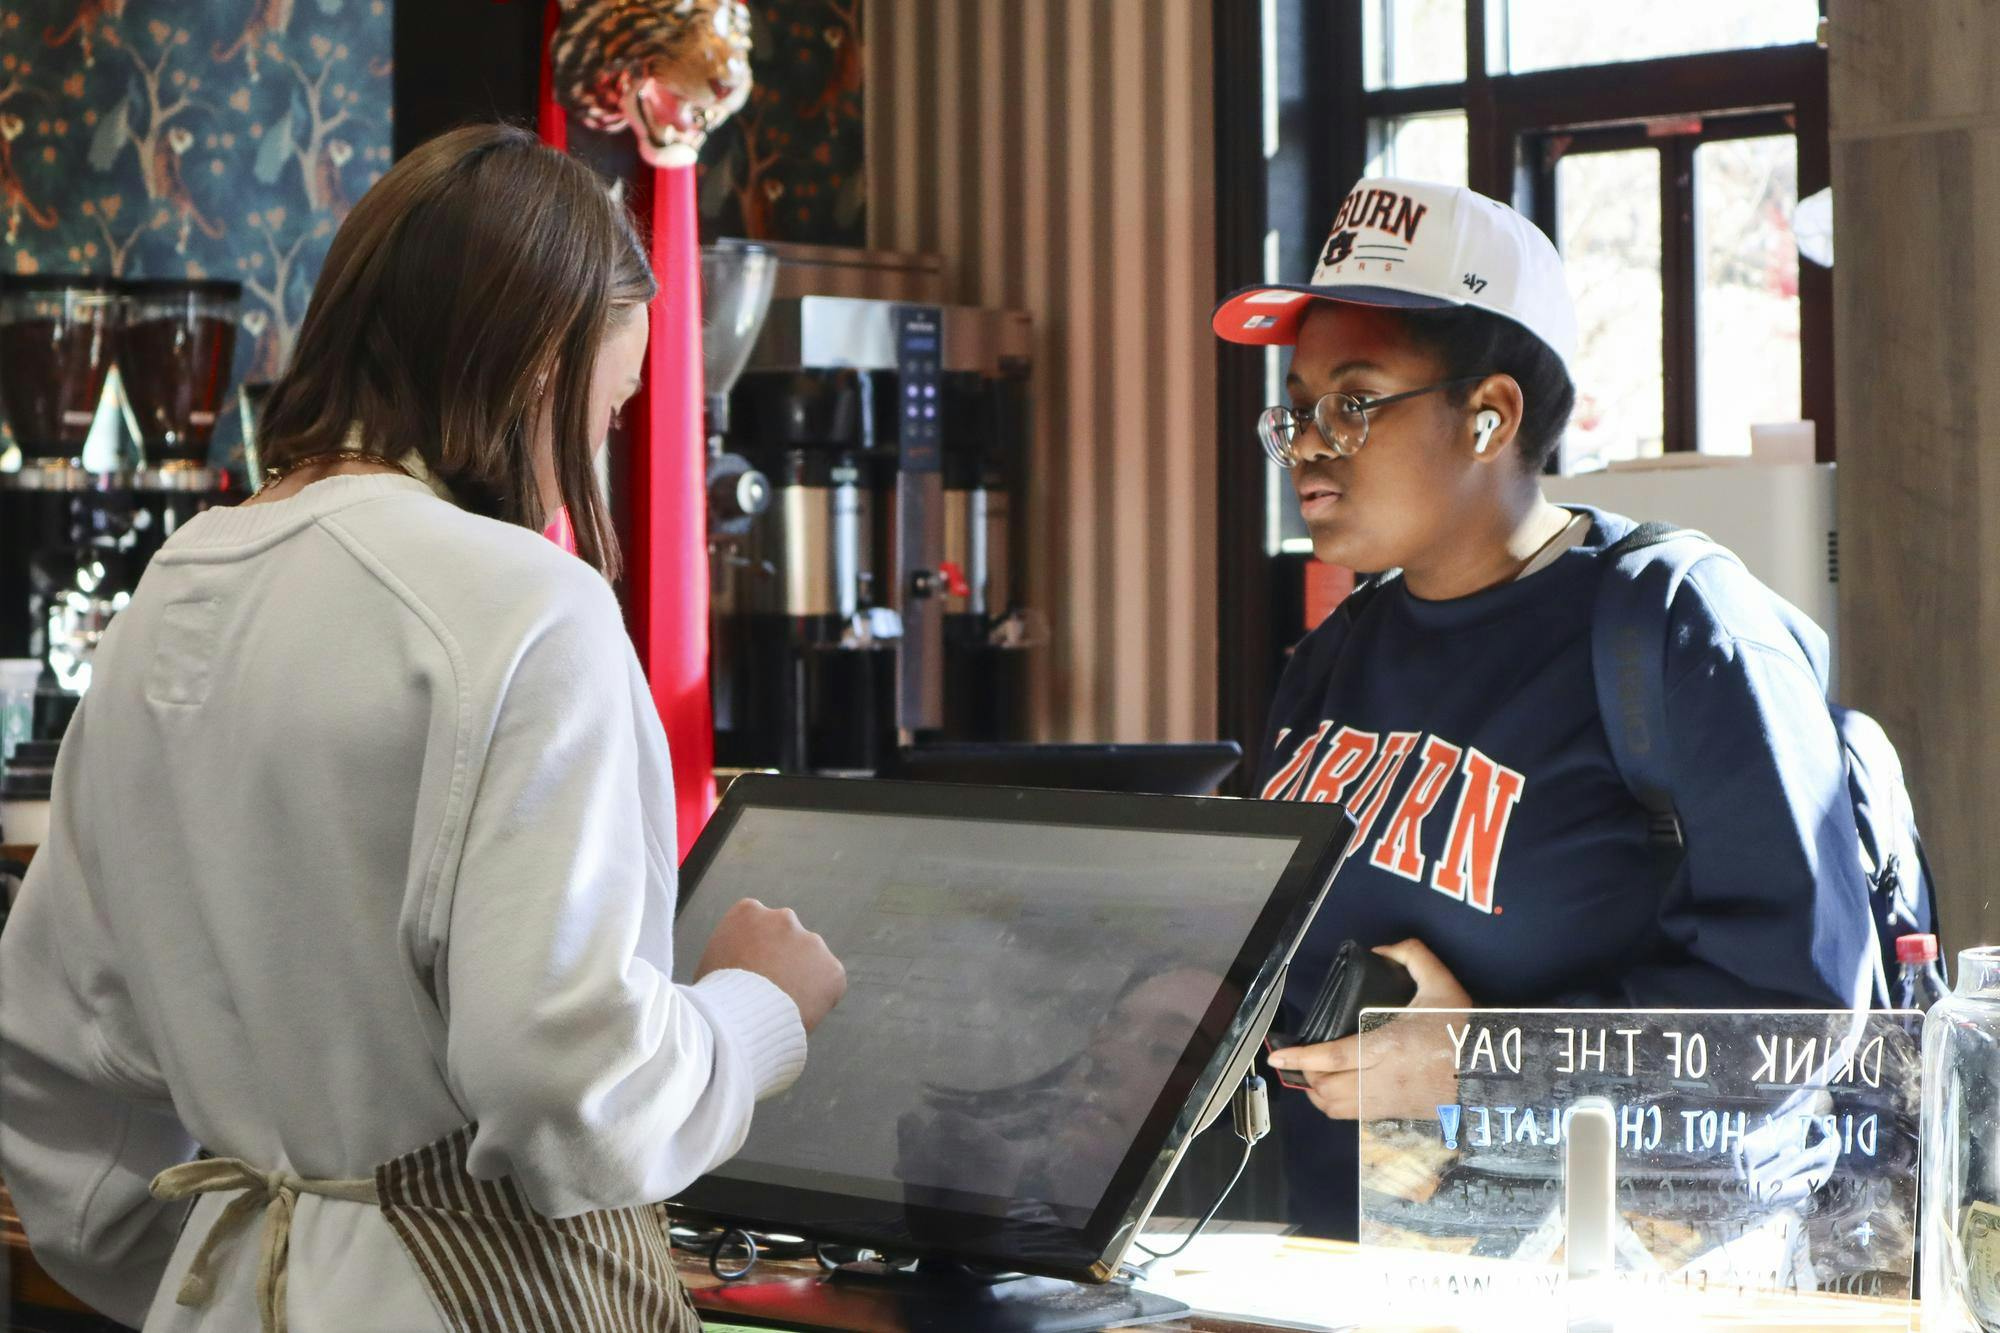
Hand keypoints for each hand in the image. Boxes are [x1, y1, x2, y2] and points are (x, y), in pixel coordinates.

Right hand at [695, 897, 847, 1032]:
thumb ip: (730, 955)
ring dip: (801, 978)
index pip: (758, 926)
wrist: (739, 1018)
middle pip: (787, 939)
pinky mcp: (832, 968)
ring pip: (810, 961)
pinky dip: (819, 999)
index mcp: (748, 912)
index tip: (750, 975)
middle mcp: (783, 918)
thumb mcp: (709, 964)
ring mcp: (811, 941)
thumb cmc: (714, 998)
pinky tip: (798, 1015)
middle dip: (782, 961)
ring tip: (781, 1008)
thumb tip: (735, 968)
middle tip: (769, 993)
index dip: (755, 953)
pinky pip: (829, 985)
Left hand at [1265, 938, 1472, 1120]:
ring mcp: (1387, 1102)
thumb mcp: (1442, 983)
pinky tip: (1335, 1090)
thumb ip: (1413, 956)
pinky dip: (1334, 1106)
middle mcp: (1382, 1079)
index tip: (1277, 1054)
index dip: (1302, 1057)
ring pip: (1335, 1108)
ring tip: (1312, 1076)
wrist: (1494, 1074)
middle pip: (1327, 1088)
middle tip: (1298, 1059)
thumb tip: (1382, 949)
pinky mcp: (1394, 1115)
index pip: (1334, 1057)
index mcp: (1389, 1046)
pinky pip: (1352, 1118)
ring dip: (1317, 1094)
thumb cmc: (1464, 1030)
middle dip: (1306, 1076)